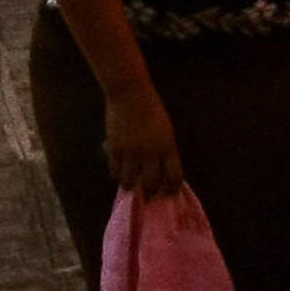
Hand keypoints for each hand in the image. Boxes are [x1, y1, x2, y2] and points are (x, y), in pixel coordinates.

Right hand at [100, 74, 185, 196]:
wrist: (130, 94)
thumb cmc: (151, 109)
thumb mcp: (165, 129)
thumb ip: (163, 149)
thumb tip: (160, 168)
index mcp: (168, 145)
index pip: (174, 175)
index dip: (172, 187)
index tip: (169, 193)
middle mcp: (151, 151)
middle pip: (151, 182)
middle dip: (150, 192)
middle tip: (148, 196)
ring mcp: (132, 151)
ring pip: (130, 181)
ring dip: (130, 186)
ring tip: (130, 186)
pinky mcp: (115, 148)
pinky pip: (115, 170)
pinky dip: (117, 176)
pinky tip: (119, 176)